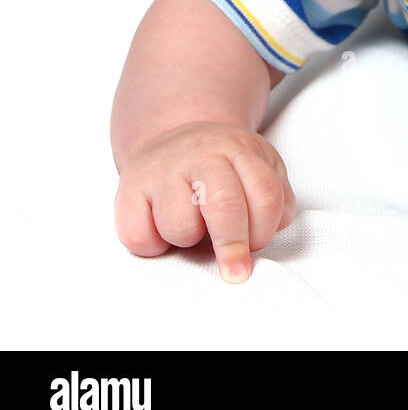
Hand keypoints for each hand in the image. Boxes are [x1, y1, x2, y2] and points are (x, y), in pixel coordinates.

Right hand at [114, 121, 294, 283]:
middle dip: (233, 245)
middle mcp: (202, 155)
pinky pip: (140, 236)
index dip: (264, 229)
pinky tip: (160, 228)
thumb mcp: (259, 166)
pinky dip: (153, 245)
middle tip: (235, 272)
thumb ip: (275, 195)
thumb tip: (277, 225)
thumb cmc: (222, 165)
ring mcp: (163, 169)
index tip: (257, 250)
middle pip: (225, 206)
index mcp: (240, 149)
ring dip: (190, 239)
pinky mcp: (128, 189)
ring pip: (180, 225)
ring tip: (192, 225)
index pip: (264, 194)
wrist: (174, 138)